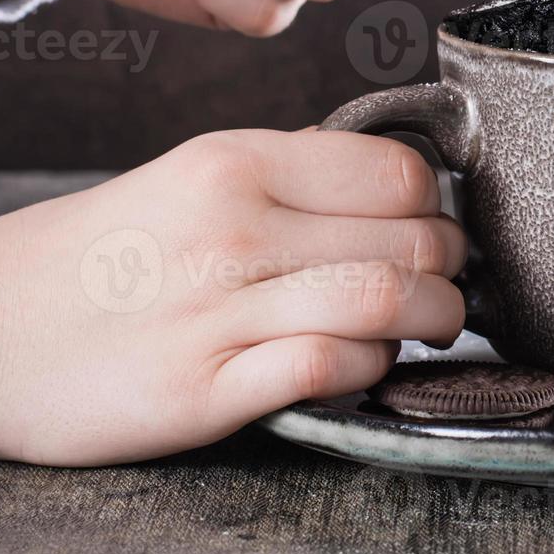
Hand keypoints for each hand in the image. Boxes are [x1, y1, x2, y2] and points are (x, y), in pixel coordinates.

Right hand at [0, 129, 465, 465]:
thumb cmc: (103, 253)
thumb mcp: (190, 178)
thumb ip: (292, 176)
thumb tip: (397, 184)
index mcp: (236, 163)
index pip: (397, 172)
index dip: (435, 203)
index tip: (435, 223)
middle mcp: (232, 229)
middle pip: (410, 238)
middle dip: (450, 266)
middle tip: (444, 279)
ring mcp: (216, 312)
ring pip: (387, 300)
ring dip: (433, 318)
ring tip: (427, 323)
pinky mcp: (201, 390)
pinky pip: (330, 368)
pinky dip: (370, 367)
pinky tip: (361, 362)